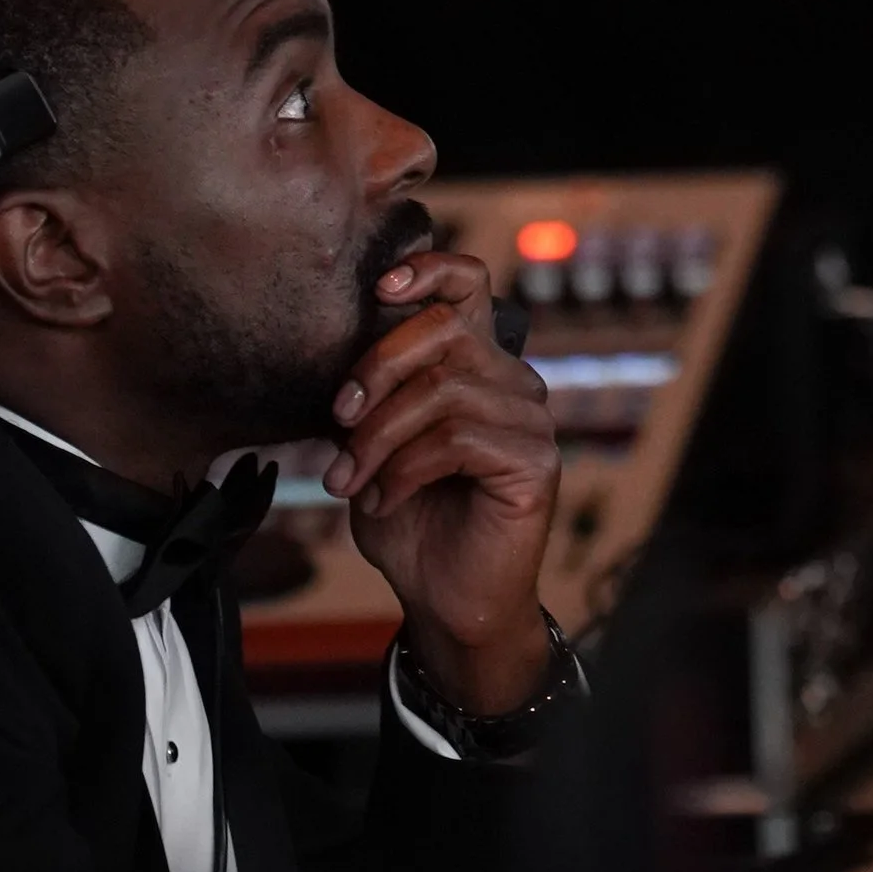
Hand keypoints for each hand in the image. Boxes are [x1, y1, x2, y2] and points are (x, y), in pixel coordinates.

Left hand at [323, 248, 559, 713]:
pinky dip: (404, 469)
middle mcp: (513, 382)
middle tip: (338, 421)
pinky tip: (385, 500)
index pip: (468, 286)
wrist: (444, 601)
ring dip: (378, 437)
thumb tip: (339, 363)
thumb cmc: (412, 521)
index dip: (428, 270)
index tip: (378, 289)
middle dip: (375, 372)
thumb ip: (372, 399)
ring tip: (349, 479)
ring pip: (443, 391)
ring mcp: (531, 421)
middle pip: (443, 332)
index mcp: (477, 366)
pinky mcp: (535, 463)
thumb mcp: (375, 446)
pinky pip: (457, 440)